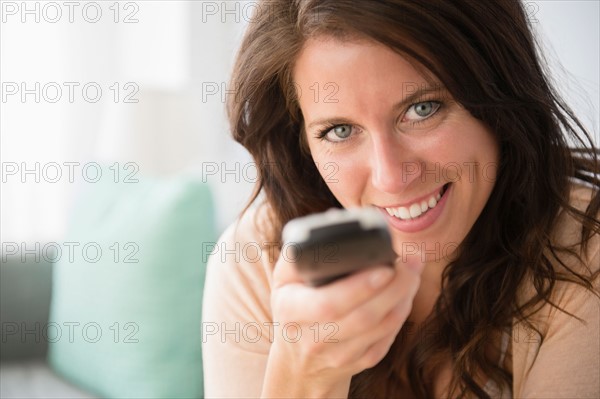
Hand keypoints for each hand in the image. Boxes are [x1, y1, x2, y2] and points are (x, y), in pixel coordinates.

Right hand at [261, 256, 422, 397]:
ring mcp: (338, 355)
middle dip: (394, 288)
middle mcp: (313, 339)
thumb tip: (336, 225)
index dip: (361, 288)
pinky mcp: (359, 363)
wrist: (296, 361)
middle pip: (364, 317)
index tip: (386, 267)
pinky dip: (401, 313)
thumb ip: (299, 253)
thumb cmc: (293, 304)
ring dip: (403, 298)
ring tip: (413, 271)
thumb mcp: (284, 278)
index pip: (329, 303)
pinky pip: (387, 339)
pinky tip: (406, 293)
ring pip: (381, 328)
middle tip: (410, 263)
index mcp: (292, 311)